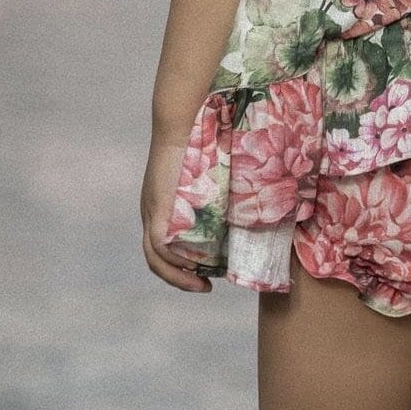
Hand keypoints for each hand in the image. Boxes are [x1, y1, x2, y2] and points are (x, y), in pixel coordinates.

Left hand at [141, 135, 211, 292]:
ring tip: (202, 285)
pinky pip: (160, 245)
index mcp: (161, 207)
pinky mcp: (157, 207)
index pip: (163, 246)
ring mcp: (152, 210)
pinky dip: (174, 262)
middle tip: (204, 288)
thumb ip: (223, 189)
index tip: (203, 275)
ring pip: (156, 257)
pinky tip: (193, 269)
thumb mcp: (210, 174)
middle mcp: (151, 212)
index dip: (179, 266)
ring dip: (177, 276)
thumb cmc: (201, 140)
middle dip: (179, 279)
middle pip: (156, 258)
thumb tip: (258, 195)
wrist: (183, 122)